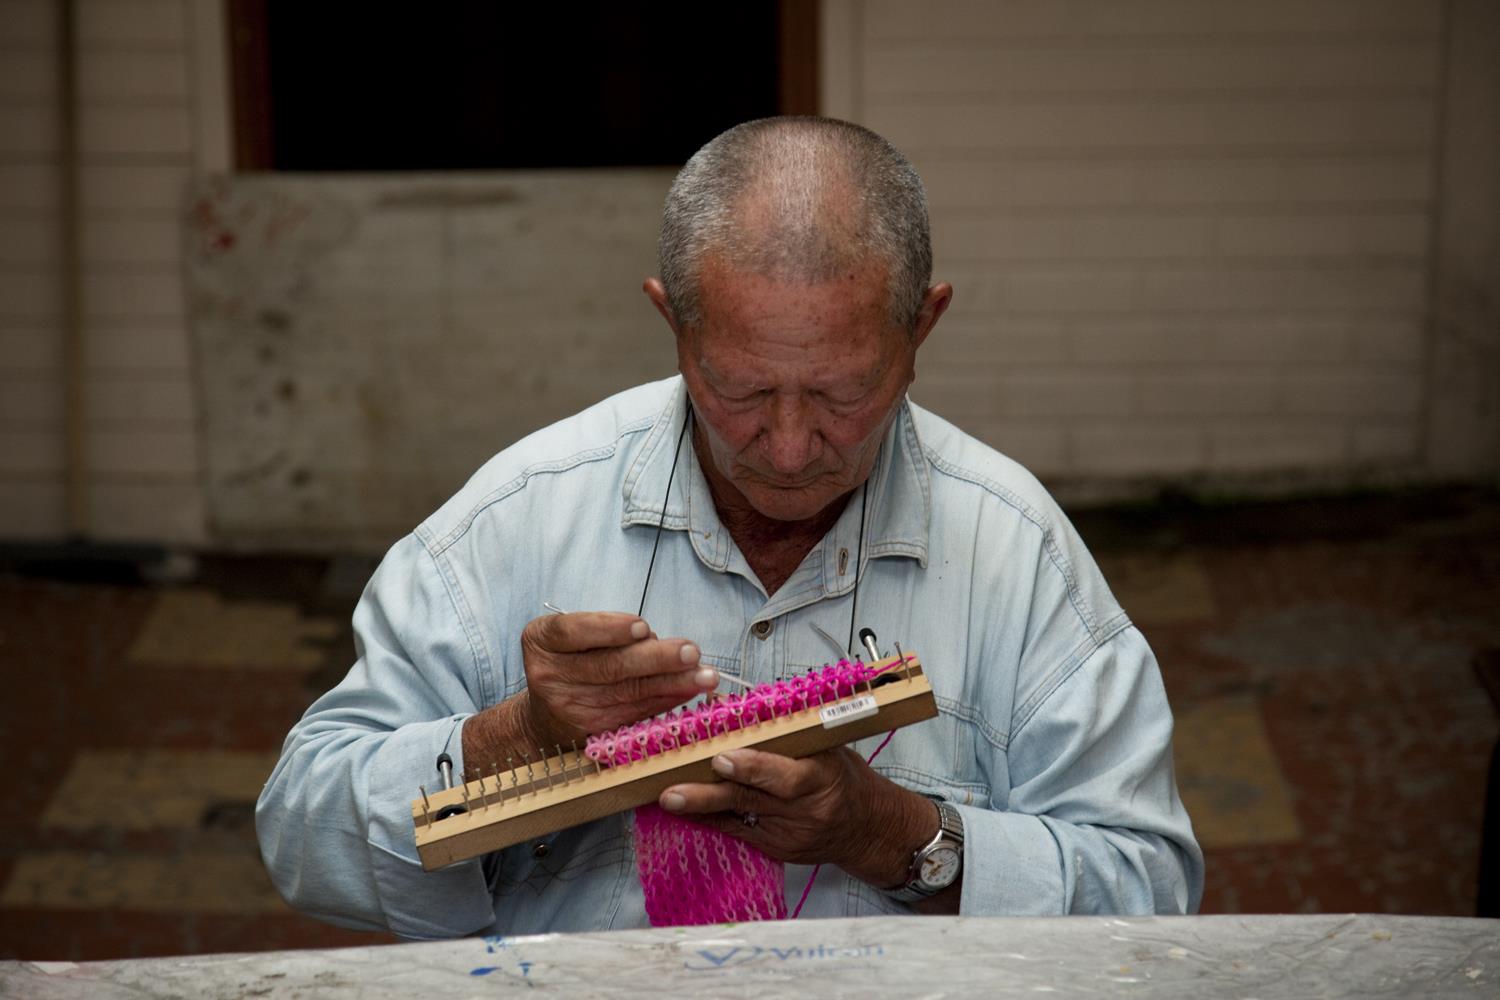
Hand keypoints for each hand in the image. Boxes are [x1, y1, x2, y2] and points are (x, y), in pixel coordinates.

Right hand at [518, 611, 716, 745]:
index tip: (643, 627)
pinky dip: (664, 702)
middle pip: (608, 665)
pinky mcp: (588, 733)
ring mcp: (567, 708)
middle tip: (691, 652)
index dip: (610, 629)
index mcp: (541, 641)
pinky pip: (633, 714)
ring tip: (703, 675)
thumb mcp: (577, 637)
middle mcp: (549, 676)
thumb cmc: (573, 661)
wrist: (545, 715)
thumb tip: (672, 644)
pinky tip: (687, 693)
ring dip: (671, 683)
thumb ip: (614, 633)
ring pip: (626, 692)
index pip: (573, 631)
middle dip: (656, 658)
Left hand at [658, 746, 936, 889]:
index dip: (752, 767)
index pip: (784, 775)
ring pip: (739, 817)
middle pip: (754, 798)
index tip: (722, 756)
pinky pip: (738, 832)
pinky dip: (709, 819)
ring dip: (701, 807)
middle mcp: (804, 808)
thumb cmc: (842, 774)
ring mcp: (789, 833)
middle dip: (712, 791)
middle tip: (675, 786)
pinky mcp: (777, 849)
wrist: (868, 826)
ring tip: (668, 799)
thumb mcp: (825, 745)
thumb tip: (729, 704)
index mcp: (821, 775)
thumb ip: (784, 728)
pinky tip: (682, 810)